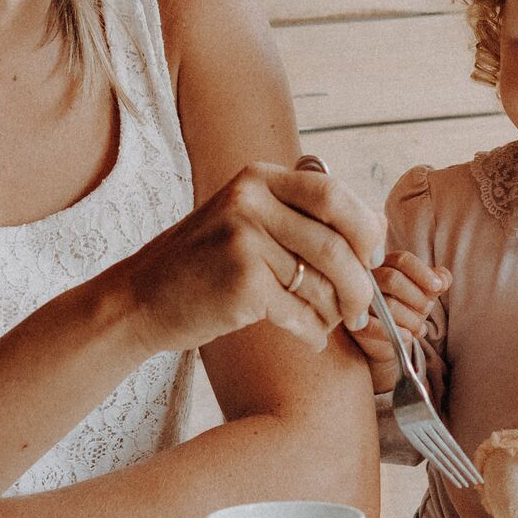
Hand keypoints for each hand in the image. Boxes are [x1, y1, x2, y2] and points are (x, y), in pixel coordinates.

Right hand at [114, 161, 384, 356]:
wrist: (140, 299)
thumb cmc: (202, 265)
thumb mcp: (247, 221)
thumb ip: (305, 218)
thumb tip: (377, 227)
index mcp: (257, 179)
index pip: (333, 195)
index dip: (363, 229)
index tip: (370, 257)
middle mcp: (250, 202)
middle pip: (336, 243)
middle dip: (360, 282)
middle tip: (362, 306)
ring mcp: (244, 241)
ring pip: (322, 283)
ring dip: (335, 313)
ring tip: (327, 324)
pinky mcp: (242, 284)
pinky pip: (301, 313)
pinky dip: (313, 333)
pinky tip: (309, 339)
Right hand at [348, 250, 449, 397]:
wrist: (389, 340)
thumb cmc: (407, 309)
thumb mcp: (425, 294)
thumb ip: (437, 282)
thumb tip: (443, 278)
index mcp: (386, 264)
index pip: (402, 260)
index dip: (422, 272)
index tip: (438, 286)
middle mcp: (369, 279)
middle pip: (392, 279)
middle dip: (417, 297)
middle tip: (427, 308)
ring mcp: (359, 301)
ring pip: (387, 305)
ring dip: (411, 318)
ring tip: (420, 328)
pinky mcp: (354, 325)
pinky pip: (373, 327)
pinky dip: (396, 332)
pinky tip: (408, 336)